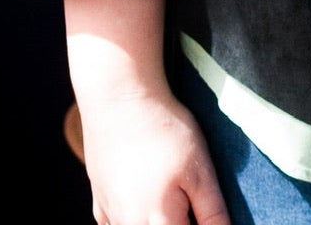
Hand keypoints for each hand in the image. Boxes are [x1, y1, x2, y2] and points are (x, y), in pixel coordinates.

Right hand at [64, 0, 229, 224]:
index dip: (202, 222)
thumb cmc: (164, 131)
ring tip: (169, 187)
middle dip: (180, 218)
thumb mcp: (200, 170)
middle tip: (192, 198)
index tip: (203, 204)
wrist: (118, 97)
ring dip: (158, 219)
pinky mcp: (99, 202)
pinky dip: (134, 218)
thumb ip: (212, 213)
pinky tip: (143, 199)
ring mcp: (110, 216)